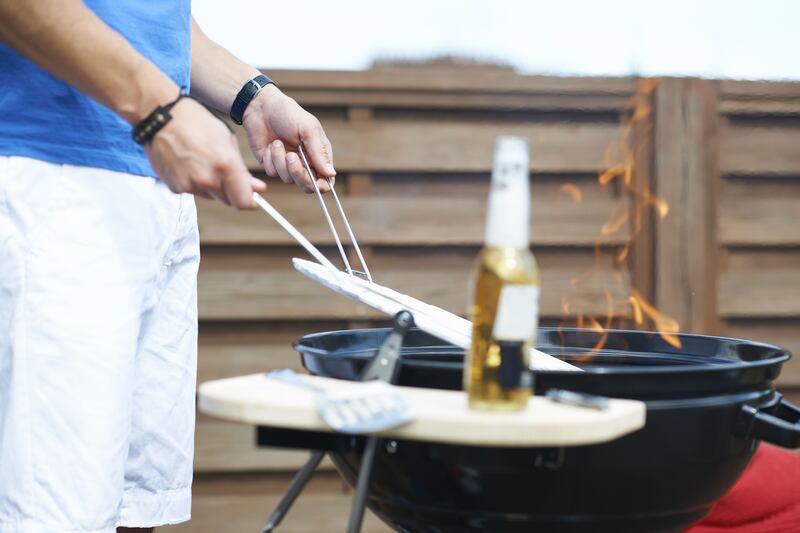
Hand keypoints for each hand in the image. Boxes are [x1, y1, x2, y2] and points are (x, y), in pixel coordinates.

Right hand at [145, 97, 266, 208]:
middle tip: (226, 173)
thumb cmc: (195, 122)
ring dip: (212, 185)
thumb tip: (258, 188)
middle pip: (227, 201)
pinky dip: (195, 182)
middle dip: (231, 191)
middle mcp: (207, 180)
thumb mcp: (227, 139)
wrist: (159, 117)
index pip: (243, 201)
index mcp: (225, 165)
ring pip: (210, 195)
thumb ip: (242, 169)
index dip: (249, 201)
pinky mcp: (174, 187)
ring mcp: (189, 185)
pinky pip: (192, 191)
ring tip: (203, 161)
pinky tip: (189, 163)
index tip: (251, 197)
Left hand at [242, 85, 335, 192]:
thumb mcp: (308, 129)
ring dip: (280, 160)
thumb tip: (331, 173)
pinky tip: (270, 145)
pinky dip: (271, 159)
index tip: (316, 182)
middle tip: (291, 156)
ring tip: (277, 142)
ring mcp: (287, 166)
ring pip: (287, 179)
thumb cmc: (289, 114)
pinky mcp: (272, 165)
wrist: (261, 107)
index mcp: (318, 155)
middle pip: (306, 185)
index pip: (325, 179)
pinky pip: (273, 173)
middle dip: (298, 173)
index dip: (322, 185)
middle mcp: (304, 163)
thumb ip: (319, 152)